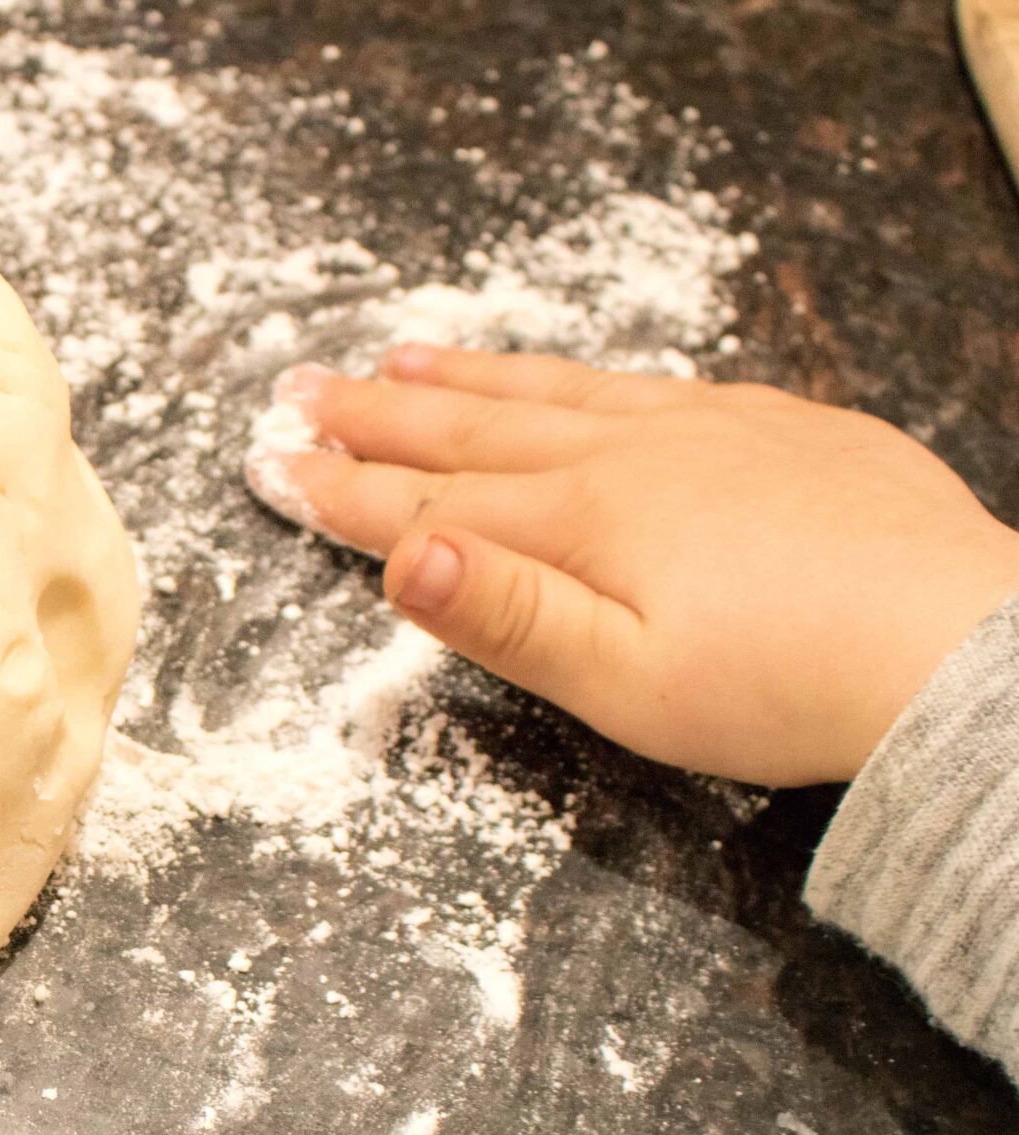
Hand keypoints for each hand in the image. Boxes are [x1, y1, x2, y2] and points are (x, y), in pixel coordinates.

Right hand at [246, 345, 1018, 785]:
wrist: (959, 652)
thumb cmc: (787, 689)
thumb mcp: (625, 682)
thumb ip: (508, 617)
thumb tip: (404, 555)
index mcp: (582, 522)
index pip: (431, 504)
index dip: (343, 490)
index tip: (271, 466)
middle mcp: (633, 456)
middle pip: (477, 431)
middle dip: (379, 416)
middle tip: (301, 391)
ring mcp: (710, 429)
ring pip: (558, 393)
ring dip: (468, 380)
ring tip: (402, 358)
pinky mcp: (779, 429)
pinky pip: (647, 383)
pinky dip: (577, 376)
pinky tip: (568, 378)